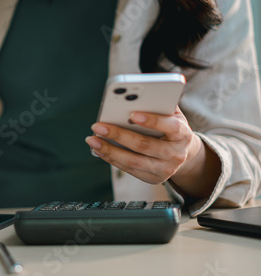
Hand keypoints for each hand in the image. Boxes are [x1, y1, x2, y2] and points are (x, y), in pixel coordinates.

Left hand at [85, 107, 219, 197]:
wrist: (182, 152)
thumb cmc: (170, 126)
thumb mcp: (171, 114)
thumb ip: (158, 104)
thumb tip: (134, 96)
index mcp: (183, 134)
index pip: (171, 127)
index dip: (152, 121)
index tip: (132, 114)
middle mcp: (176, 154)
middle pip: (144, 146)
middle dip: (118, 135)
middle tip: (98, 126)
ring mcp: (165, 169)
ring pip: (133, 161)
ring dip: (109, 150)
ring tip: (92, 140)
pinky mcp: (153, 178)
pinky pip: (128, 169)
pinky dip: (111, 158)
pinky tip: (98, 149)